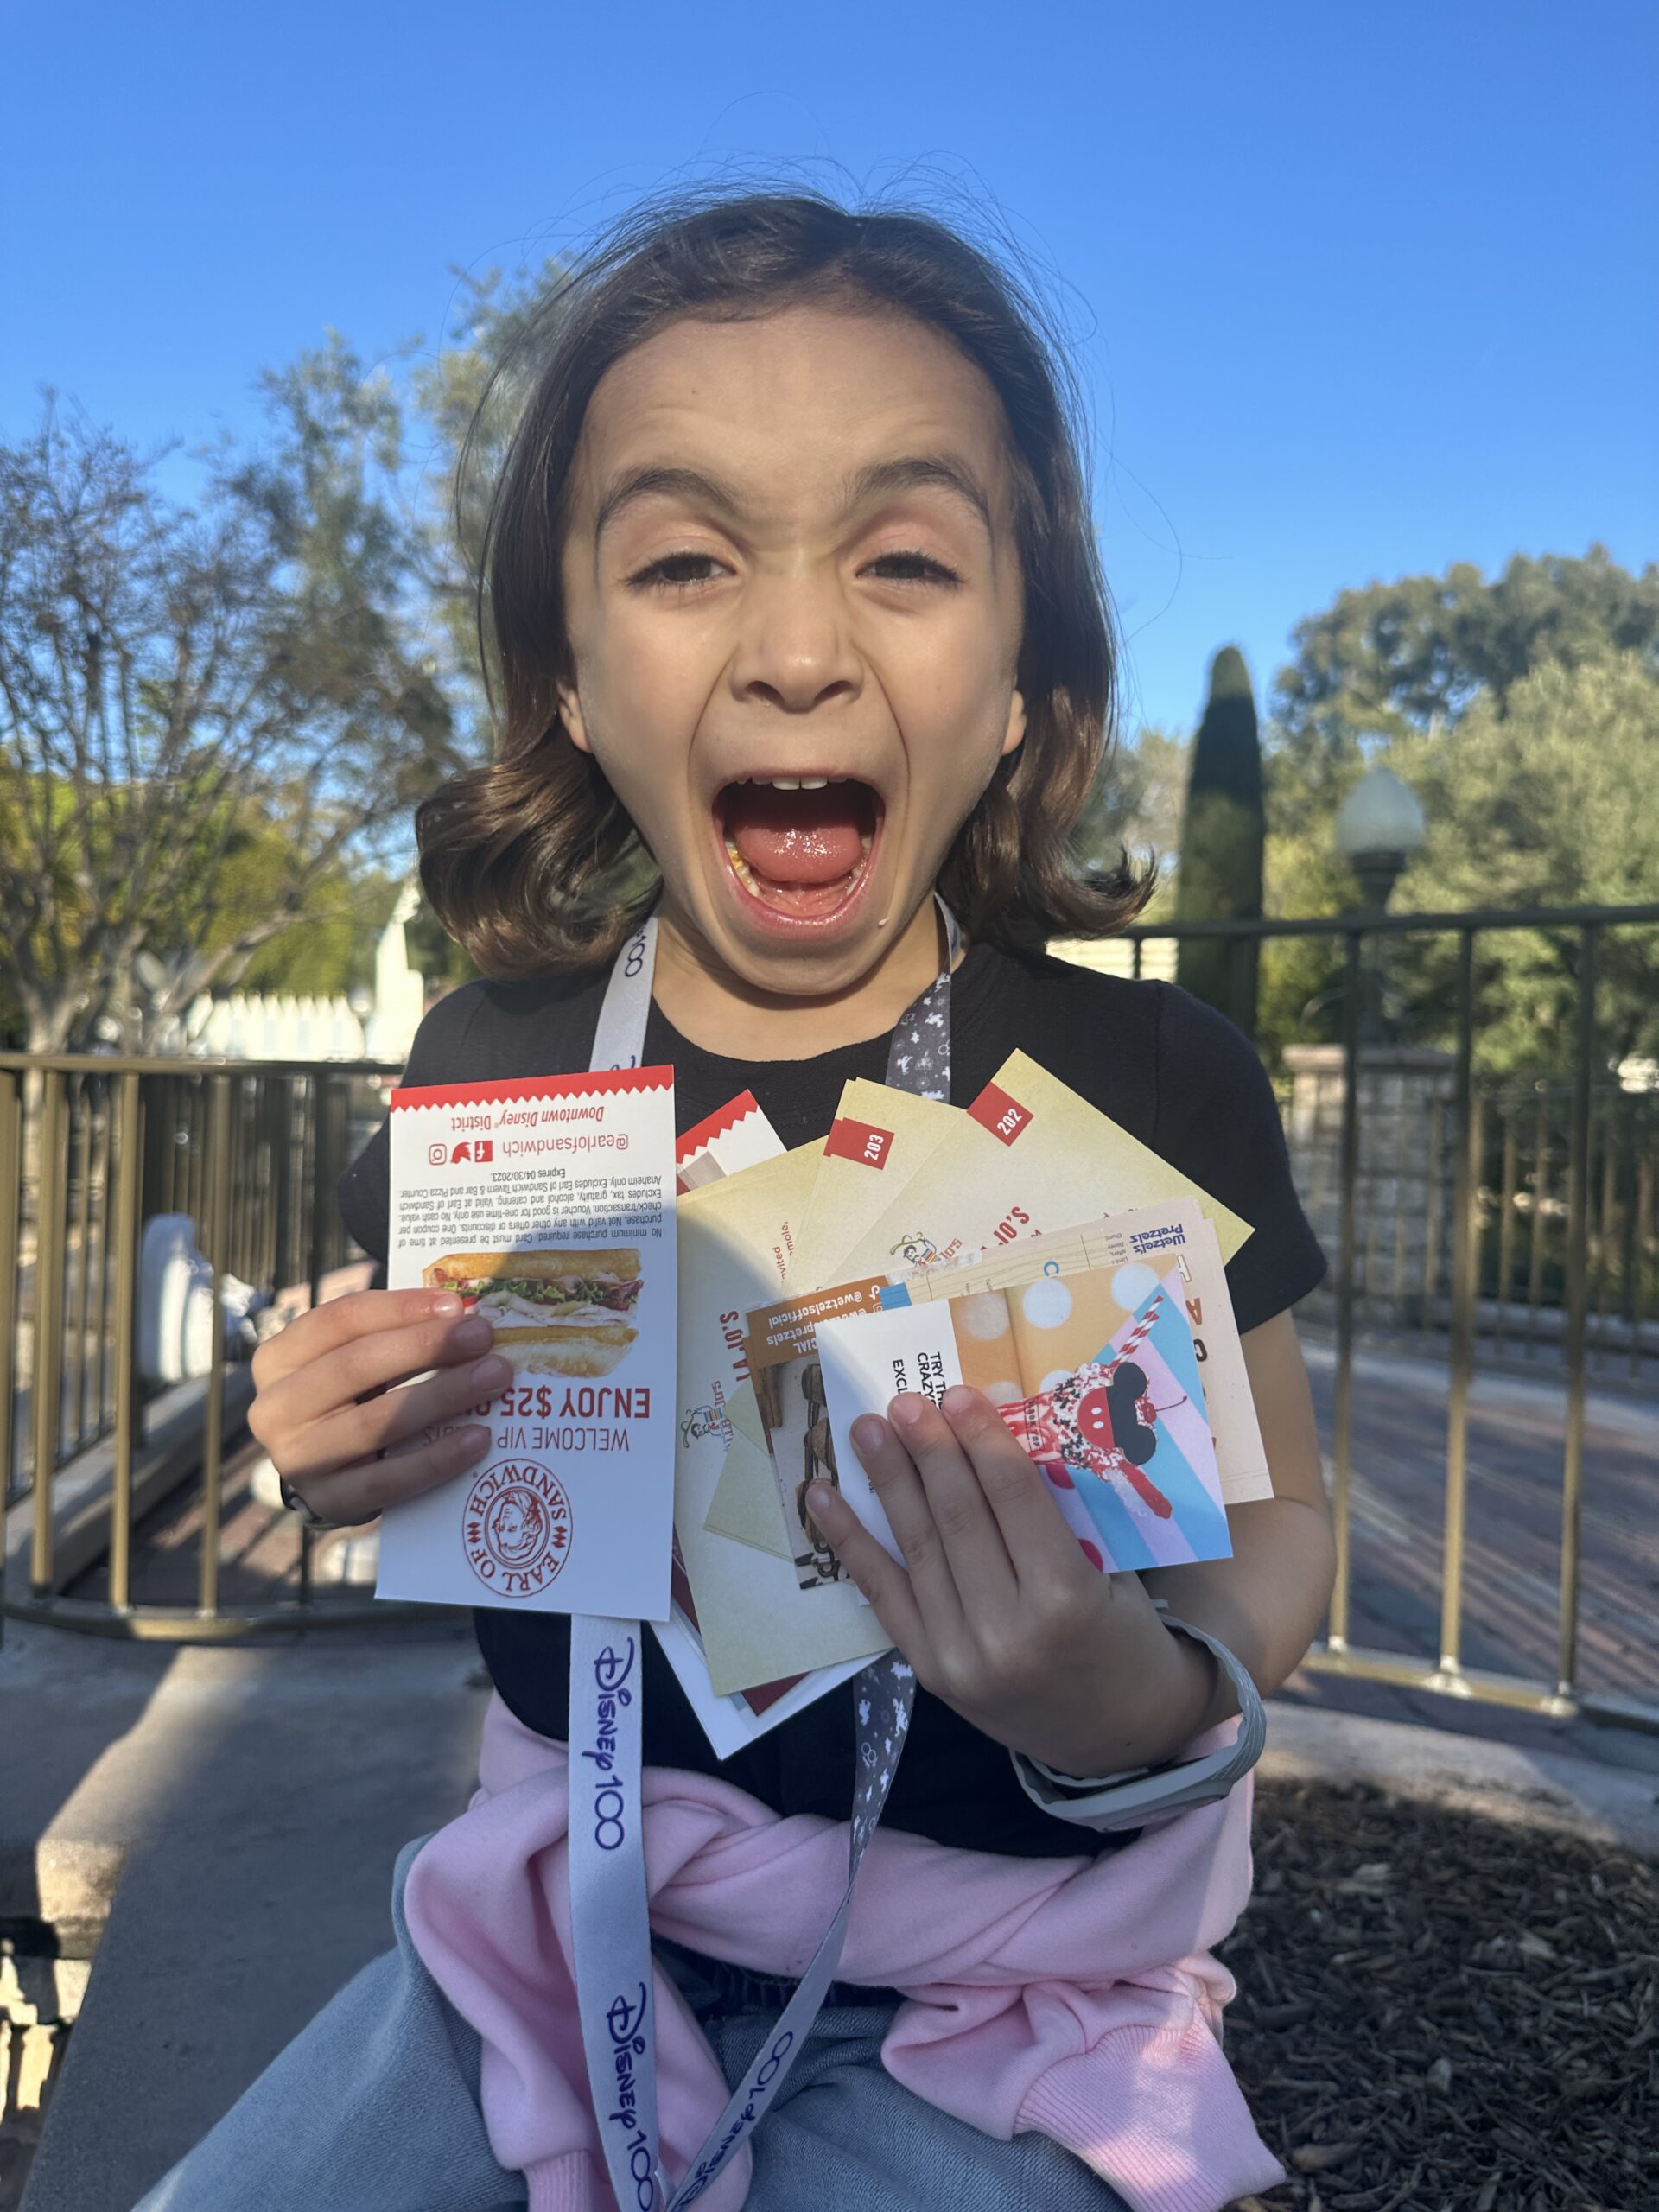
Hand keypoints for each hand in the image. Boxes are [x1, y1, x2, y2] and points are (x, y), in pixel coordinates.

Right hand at [247, 1290, 506, 1525]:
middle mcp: (276, 1407)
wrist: (328, 1476)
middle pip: (357, 1365)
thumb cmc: (348, 1401)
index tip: (454, 1304)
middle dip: (427, 1346)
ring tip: (495, 1378)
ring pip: (376, 1422)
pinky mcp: (328, 1500)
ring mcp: (297, 1459)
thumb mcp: (350, 1361)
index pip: (340, 1320)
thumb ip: (390, 1336)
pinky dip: (438, 1458)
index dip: (399, 1308)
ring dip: (443, 1395)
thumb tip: (464, 1315)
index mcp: (278, 1358)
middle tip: (482, 1336)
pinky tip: (479, 1438)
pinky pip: (389, 1479)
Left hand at [807, 1385, 1217, 1775]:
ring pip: (918, 1549)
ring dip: (888, 1482)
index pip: (1014, 1500)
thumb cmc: (1123, 1635)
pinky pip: (884, 1595)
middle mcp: (1007, 1631)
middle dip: (928, 1451)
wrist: (1115, 1733)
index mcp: (1066, 1599)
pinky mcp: (929, 1669)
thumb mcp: (1111, 1571)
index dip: (982, 1440)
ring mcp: (960, 1655)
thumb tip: (995, 1430)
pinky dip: (850, 1542)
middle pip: (958, 1519)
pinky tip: (823, 1498)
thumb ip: (1057, 1512)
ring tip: (865, 1429)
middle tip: (904, 1401)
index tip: (958, 1393)